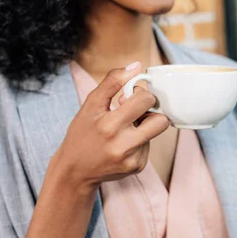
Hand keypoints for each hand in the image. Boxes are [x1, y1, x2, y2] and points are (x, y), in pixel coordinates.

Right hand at [50, 62, 169, 195]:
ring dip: (145, 126)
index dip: (140, 94)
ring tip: (125, 129)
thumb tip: (137, 66)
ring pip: (155, 132)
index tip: (128, 98)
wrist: (75, 171)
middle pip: (161, 121)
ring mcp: (132, 158)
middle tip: (134, 113)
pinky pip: (149, 146)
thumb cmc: (82, 133)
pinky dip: (139, 141)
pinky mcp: (138, 167)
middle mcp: (123, 145)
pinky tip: (123, 144)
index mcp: (110, 125)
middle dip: (151, 112)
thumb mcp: (90, 105)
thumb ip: (113, 82)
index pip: (146, 100)